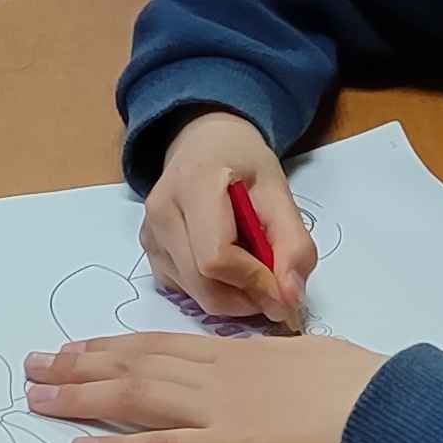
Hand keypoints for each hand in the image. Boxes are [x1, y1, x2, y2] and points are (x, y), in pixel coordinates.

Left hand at [22, 330, 386, 442]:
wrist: (384, 408)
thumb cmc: (361, 383)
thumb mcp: (311, 356)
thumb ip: (279, 361)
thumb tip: (270, 365)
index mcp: (237, 352)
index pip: (160, 343)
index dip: (113, 345)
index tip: (76, 346)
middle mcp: (216, 373)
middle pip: (133, 362)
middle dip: (79, 363)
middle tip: (32, 365)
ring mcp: (217, 409)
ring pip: (133, 394)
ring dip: (80, 396)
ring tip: (36, 398)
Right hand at [143, 110, 317, 326]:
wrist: (204, 144)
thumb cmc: (243, 164)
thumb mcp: (280, 191)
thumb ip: (294, 244)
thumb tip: (289, 298)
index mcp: (194, 184)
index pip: (216, 258)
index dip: (255, 282)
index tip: (286, 289)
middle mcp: (161, 211)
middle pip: (204, 285)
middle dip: (247, 297)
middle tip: (276, 286)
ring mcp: (149, 234)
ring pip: (195, 294)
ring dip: (233, 295)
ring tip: (252, 264)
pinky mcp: (148, 252)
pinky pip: (185, 291)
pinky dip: (215, 290)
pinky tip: (226, 263)